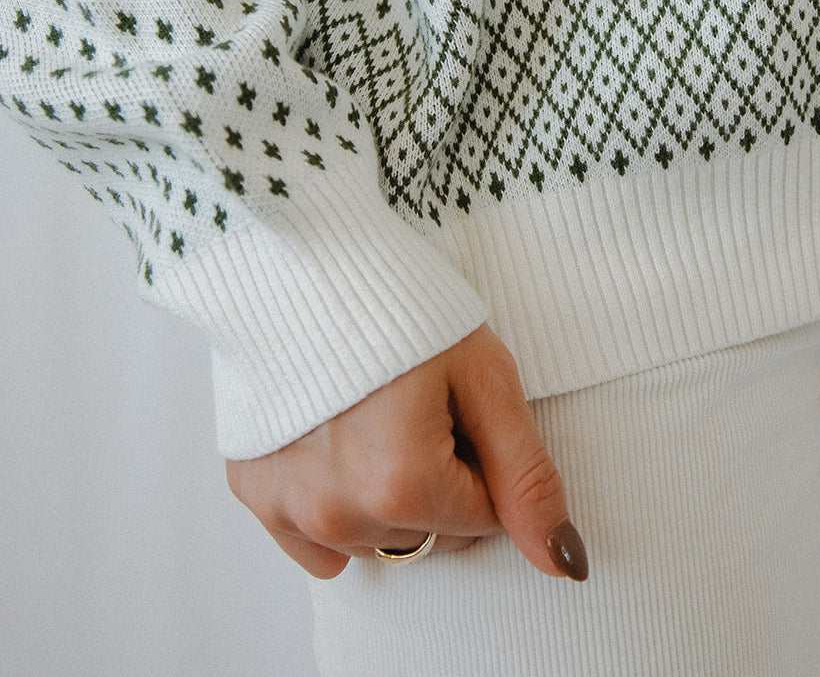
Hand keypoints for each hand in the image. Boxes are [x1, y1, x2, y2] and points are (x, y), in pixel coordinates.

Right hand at [225, 324, 587, 580]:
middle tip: (417, 403)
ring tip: (373, 414)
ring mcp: (289, 510)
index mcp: (402, 488)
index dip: (483, 456)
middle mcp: (339, 516)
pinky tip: (334, 440)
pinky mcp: (254, 493)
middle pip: (428, 535)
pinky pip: (316, 542)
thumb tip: (566, 563)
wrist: (300, 256)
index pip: (485, 518)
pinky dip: (334, 503)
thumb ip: (526, 477)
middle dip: (437, 481)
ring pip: (375, 540)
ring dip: (386, 496)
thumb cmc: (400, 306)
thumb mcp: (484, 378)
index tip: (458, 403)